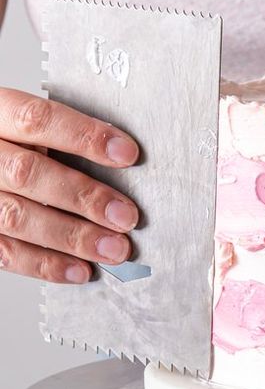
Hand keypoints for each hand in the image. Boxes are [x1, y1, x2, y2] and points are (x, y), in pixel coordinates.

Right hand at [0, 87, 138, 283]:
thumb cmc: (13, 147)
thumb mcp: (25, 127)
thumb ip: (60, 136)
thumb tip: (121, 158)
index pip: (36, 118)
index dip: (84, 136)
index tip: (128, 154)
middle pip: (28, 174)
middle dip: (83, 197)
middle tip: (125, 216)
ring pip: (17, 218)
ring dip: (73, 237)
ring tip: (113, 249)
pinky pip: (7, 253)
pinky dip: (47, 264)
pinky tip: (81, 269)